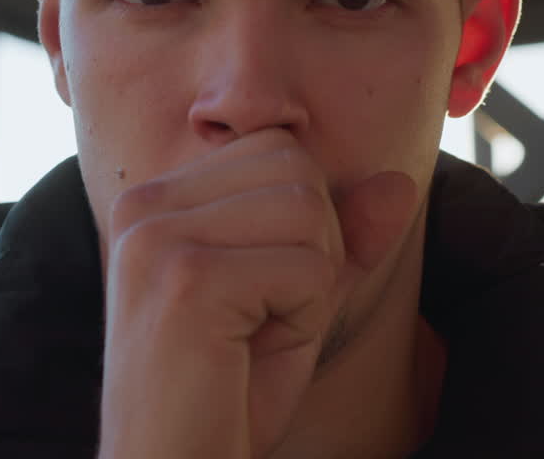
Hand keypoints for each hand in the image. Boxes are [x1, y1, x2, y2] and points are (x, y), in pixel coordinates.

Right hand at [97, 129, 415, 457]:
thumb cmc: (227, 395)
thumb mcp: (294, 301)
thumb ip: (341, 238)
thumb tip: (399, 183)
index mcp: (154, 199)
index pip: (277, 149)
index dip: (303, 224)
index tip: (258, 294)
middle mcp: (143, 204)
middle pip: (296, 168)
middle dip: (313, 248)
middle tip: (263, 318)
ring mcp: (159, 238)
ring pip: (308, 209)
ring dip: (311, 285)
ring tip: (256, 334)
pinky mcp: (187, 280)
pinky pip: (309, 268)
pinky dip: (305, 318)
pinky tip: (251, 354)